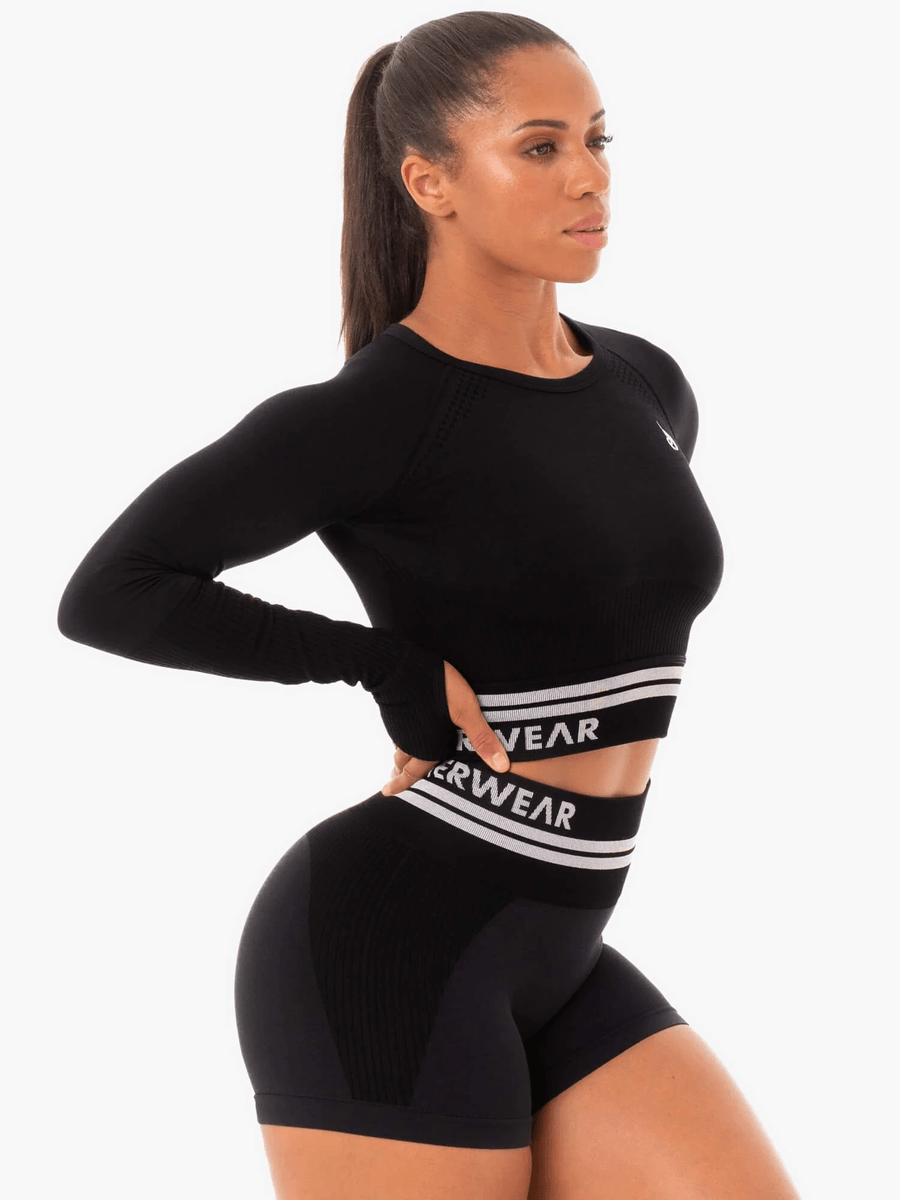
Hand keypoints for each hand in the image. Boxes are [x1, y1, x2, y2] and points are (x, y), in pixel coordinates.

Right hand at [380, 660, 509, 795]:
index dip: (403, 786)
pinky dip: (398, 739)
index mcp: (426, 749)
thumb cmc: (435, 687)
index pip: (414, 775)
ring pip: (397, 749)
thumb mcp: (466, 711)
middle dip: (399, 777)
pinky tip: (404, 733)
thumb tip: (502, 768)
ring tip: (396, 767)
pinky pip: (396, 732)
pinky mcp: (393, 709)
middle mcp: (409, 742)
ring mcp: (399, 725)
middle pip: (401, 765)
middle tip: (392, 788)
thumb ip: (483, 739)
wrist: (396, 662)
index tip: (388, 795)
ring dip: (397, 760)